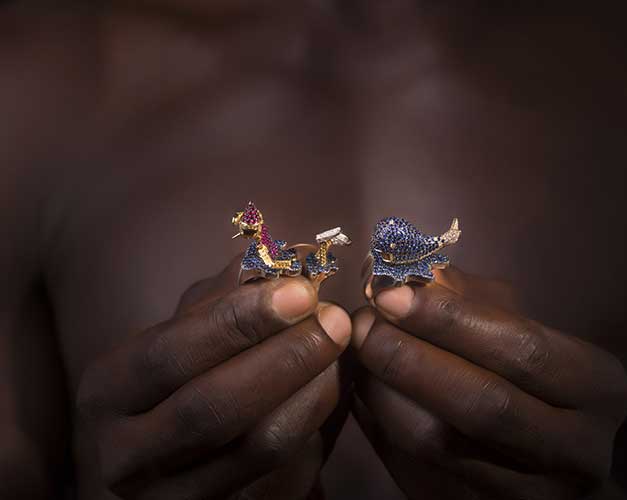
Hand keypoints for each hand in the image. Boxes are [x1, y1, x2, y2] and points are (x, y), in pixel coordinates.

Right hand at [76, 255, 351, 499]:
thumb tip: (278, 256)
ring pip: (254, 447)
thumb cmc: (181, 380)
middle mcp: (124, 454)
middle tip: (334, 321)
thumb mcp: (187, 332)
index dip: (237, 321)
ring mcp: (168, 497)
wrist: (170, 460)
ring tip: (342, 351)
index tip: (300, 291)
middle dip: (284, 357)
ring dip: (311, 392)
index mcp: (108, 391)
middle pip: (212, 407)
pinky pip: (280, 476)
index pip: (169, 354)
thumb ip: (224, 296)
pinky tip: (334, 389)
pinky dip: (315, 428)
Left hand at [352, 267, 626, 499]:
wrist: (552, 460)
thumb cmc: (533, 375)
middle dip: (411, 358)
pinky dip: (380, 425)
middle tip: (363, 324)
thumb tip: (399, 268)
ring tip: (356, 352)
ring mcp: (532, 494)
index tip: (390, 292)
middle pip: (483, 404)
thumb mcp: (518, 326)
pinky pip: (416, 469)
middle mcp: (579, 450)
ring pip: (441, 445)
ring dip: (385, 392)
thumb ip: (466, 297)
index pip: (521, 349)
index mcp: (599, 386)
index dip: (450, 320)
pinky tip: (364, 388)